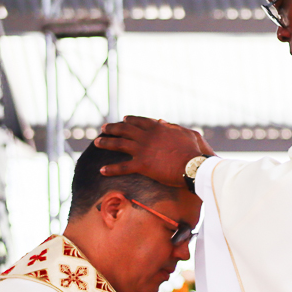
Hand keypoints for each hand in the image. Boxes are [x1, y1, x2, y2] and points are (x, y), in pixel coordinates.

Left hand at [94, 116, 215, 187]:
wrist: (194, 167)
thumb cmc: (194, 151)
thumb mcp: (187, 133)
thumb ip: (173, 126)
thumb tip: (162, 121)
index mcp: (157, 127)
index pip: (138, 121)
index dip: (129, 120)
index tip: (122, 120)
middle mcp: (146, 136)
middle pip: (124, 130)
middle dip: (112, 128)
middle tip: (103, 129)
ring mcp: (142, 150)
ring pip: (119, 144)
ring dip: (106, 143)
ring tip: (96, 142)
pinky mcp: (141, 165)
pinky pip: (122, 167)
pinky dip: (111, 169)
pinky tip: (101, 170)